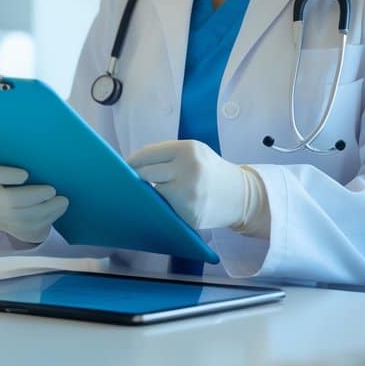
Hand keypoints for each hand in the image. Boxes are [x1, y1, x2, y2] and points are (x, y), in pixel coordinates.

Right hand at [0, 158, 68, 243]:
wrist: (2, 189)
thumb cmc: (10, 164)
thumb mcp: (7, 156)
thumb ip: (18, 153)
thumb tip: (42, 143)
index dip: (7, 175)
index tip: (26, 174)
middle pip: (10, 201)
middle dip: (34, 197)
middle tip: (52, 190)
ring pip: (23, 217)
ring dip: (46, 209)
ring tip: (63, 200)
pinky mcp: (12, 228)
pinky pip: (31, 227)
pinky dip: (48, 217)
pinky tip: (59, 208)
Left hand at [128, 139, 262, 230]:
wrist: (241, 196)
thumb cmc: (211, 171)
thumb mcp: (195, 153)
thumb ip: (167, 155)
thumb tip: (133, 164)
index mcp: (188, 150)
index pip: (147, 154)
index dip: (132, 161)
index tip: (123, 166)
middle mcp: (187, 170)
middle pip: (145, 174)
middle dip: (137, 178)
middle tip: (130, 182)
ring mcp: (188, 195)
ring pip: (153, 193)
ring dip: (150, 193)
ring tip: (153, 192)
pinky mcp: (189, 215)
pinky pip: (165, 210)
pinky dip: (163, 207)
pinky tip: (166, 205)